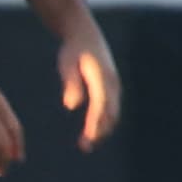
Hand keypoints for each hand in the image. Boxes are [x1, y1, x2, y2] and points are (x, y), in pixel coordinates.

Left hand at [60, 30, 123, 148]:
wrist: (85, 35)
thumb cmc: (72, 50)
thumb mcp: (66, 63)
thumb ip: (70, 83)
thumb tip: (71, 106)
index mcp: (101, 77)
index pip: (101, 104)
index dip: (97, 122)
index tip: (89, 138)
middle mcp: (112, 83)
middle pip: (110, 112)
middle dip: (100, 130)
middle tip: (85, 147)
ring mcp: (114, 85)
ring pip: (113, 112)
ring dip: (103, 129)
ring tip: (86, 144)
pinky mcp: (111, 87)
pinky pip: (110, 108)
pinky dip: (104, 121)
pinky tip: (92, 132)